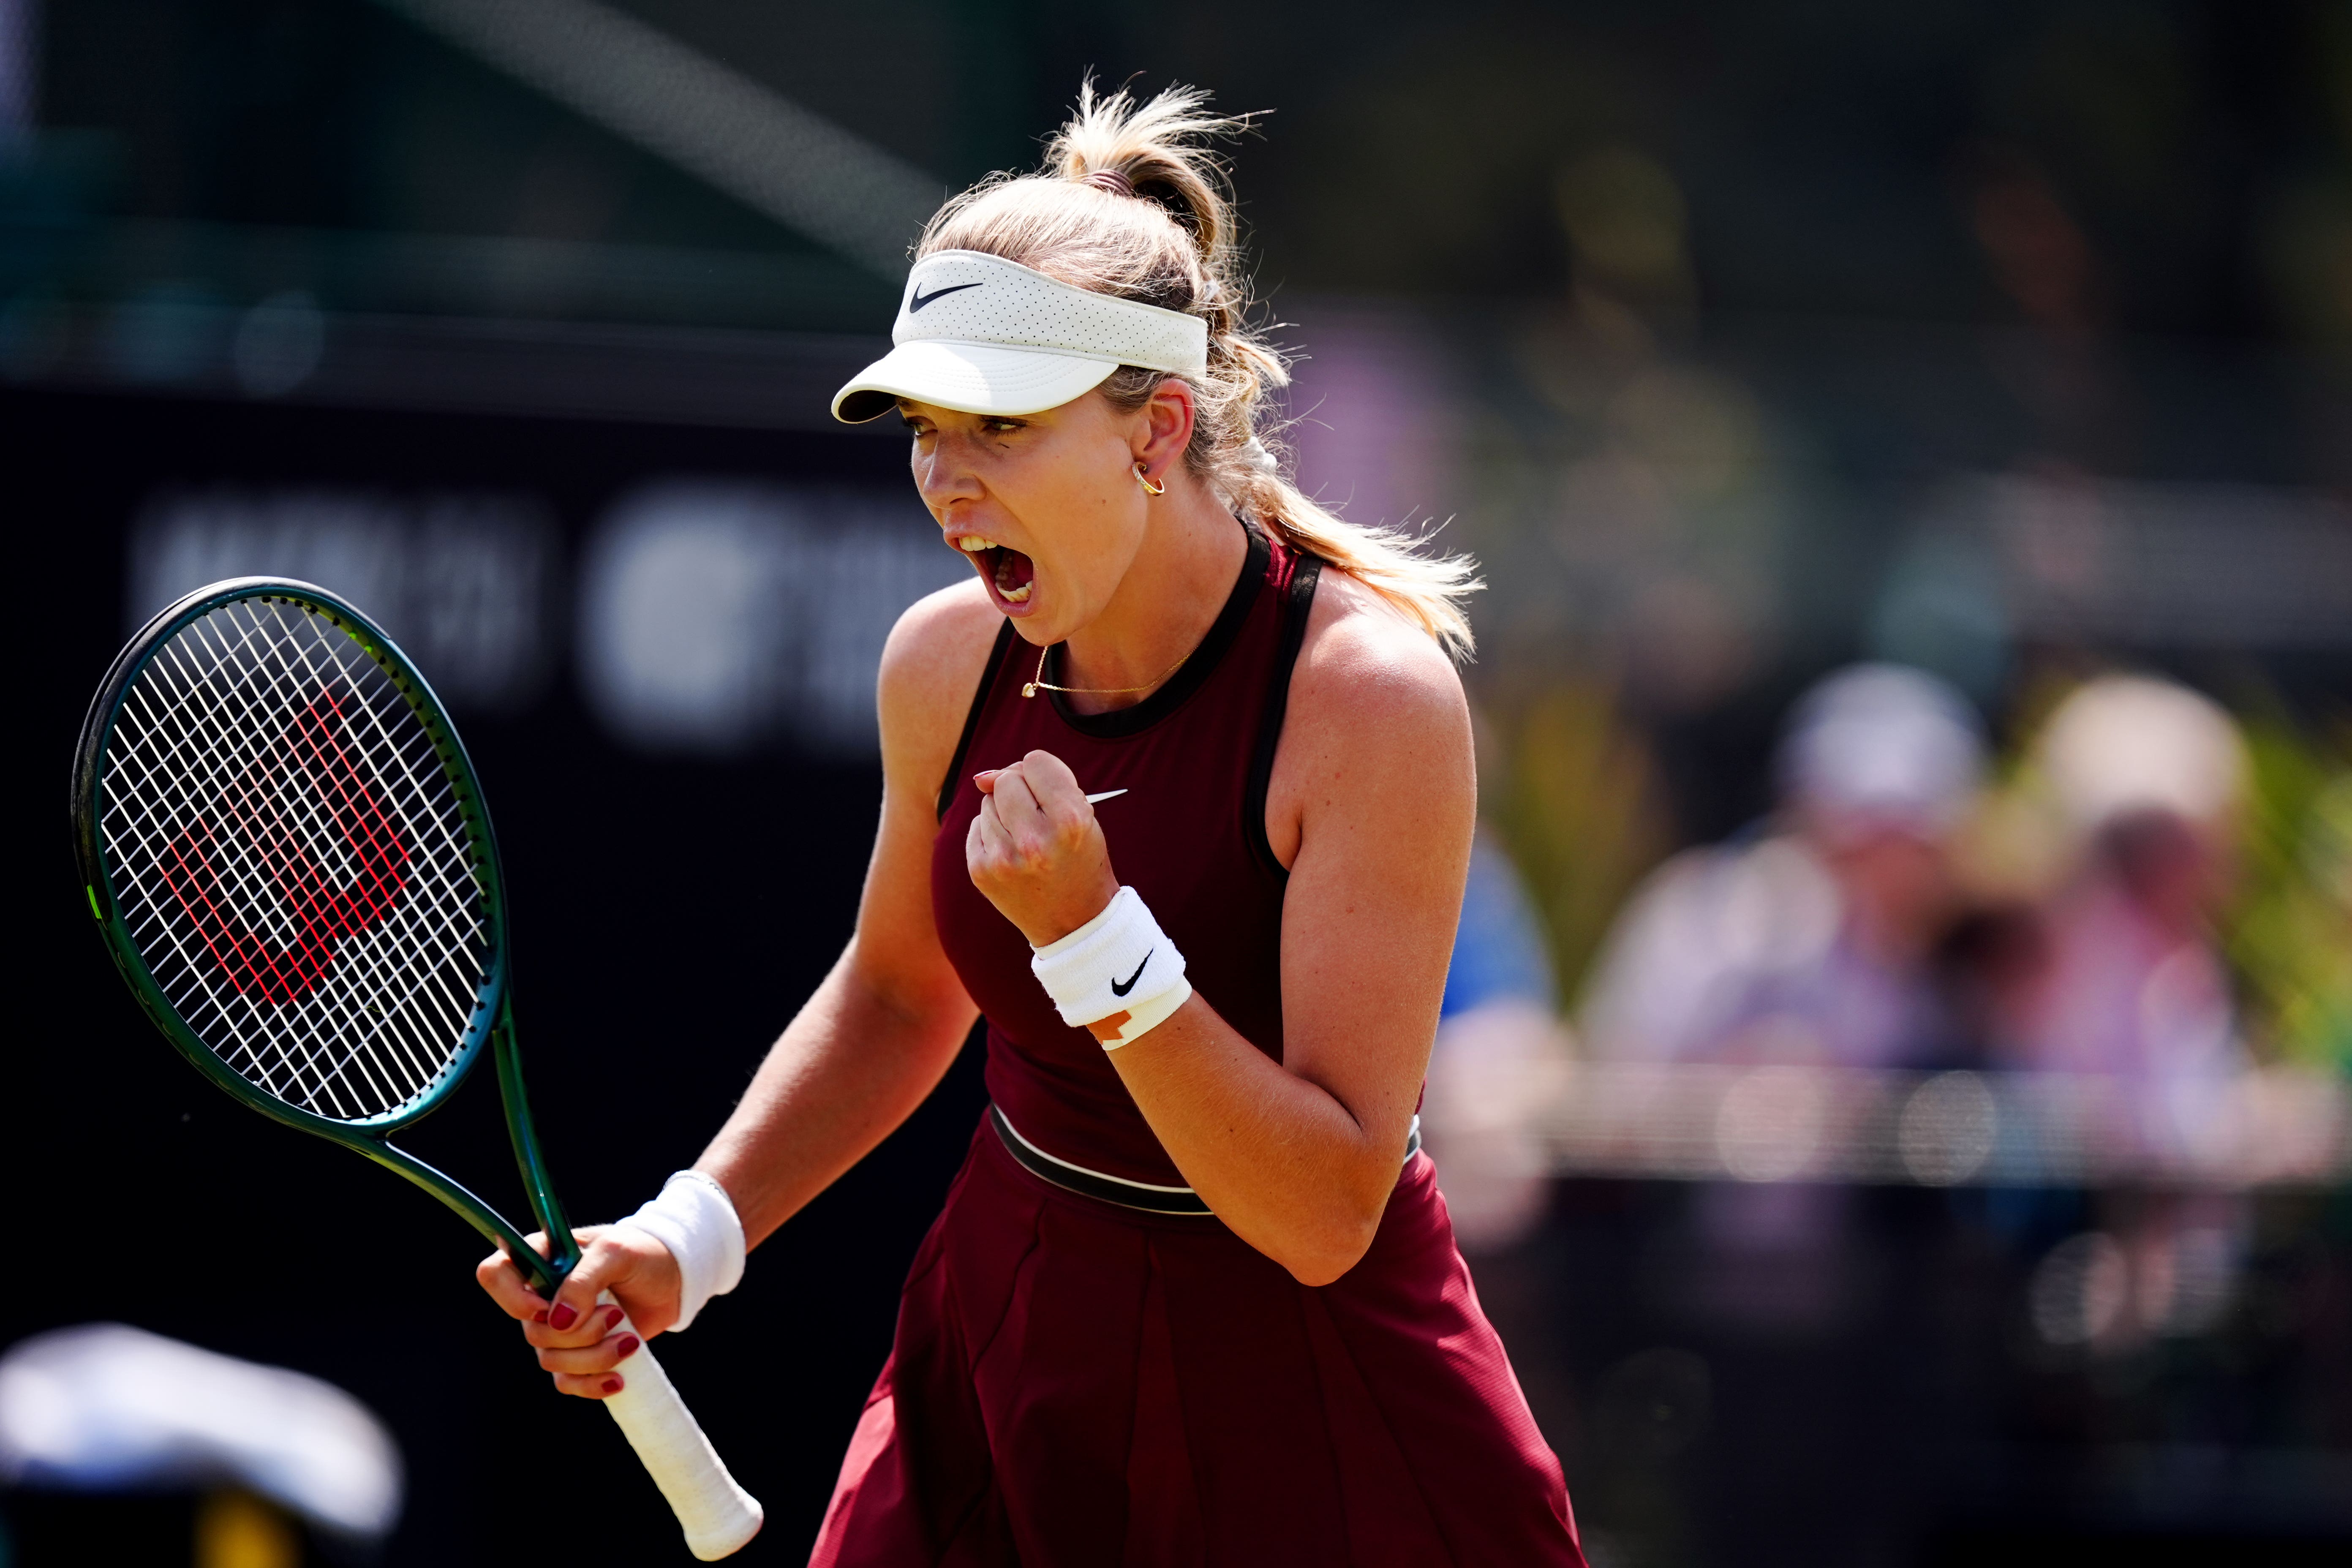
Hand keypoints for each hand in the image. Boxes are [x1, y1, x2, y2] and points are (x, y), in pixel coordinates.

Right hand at [474, 1224, 681, 1398]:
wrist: (675, 1278)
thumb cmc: (645, 1253)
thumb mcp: (618, 1252)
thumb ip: (585, 1279)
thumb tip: (557, 1320)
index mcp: (541, 1258)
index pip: (494, 1274)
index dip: (512, 1298)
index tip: (547, 1308)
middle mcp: (541, 1295)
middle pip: (532, 1330)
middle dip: (579, 1333)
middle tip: (615, 1315)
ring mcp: (558, 1328)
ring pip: (551, 1361)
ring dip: (593, 1357)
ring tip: (630, 1340)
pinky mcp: (578, 1355)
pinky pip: (566, 1383)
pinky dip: (592, 1384)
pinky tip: (619, 1378)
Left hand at [967, 749, 1119, 945]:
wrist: (1075, 922)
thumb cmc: (1079, 860)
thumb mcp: (1081, 816)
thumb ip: (1040, 784)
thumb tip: (982, 778)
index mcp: (1070, 821)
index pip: (1035, 762)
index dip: (1043, 773)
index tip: (1049, 791)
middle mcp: (1035, 841)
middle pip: (1006, 780)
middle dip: (1021, 791)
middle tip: (1038, 816)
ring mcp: (1004, 859)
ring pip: (988, 803)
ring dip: (1005, 814)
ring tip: (1027, 841)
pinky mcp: (981, 872)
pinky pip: (976, 827)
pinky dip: (992, 834)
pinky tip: (1012, 854)